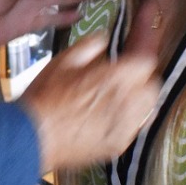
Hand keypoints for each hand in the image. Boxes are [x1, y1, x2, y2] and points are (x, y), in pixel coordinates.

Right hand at [19, 35, 159, 172]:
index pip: (147, 61)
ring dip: (140, 98)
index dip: (138, 55)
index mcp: (116, 77)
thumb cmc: (44, 97)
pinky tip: (114, 116)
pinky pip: (137, 127)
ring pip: (150, 108)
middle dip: (143, 78)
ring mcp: (126, 127)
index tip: (129, 54)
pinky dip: (132, 119)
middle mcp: (128, 102)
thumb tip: (104, 39)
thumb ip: (90, 45)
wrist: (32, 138)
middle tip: (126, 76)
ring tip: (123, 96)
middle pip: (154, 85)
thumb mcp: (63, 61)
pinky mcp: (119, 145)